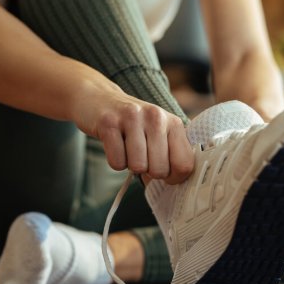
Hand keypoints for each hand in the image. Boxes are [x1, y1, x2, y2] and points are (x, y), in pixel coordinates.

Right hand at [70, 81, 193, 184]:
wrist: (99, 99)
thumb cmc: (134, 124)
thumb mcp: (159, 132)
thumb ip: (173, 154)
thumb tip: (178, 184)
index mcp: (174, 123)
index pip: (184, 164)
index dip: (174, 178)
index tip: (165, 174)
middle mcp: (156, 117)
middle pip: (160, 170)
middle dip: (149, 172)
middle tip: (142, 157)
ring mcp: (132, 118)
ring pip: (138, 167)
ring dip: (131, 165)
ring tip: (128, 149)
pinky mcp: (109, 123)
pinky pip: (117, 162)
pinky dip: (115, 161)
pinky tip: (116, 145)